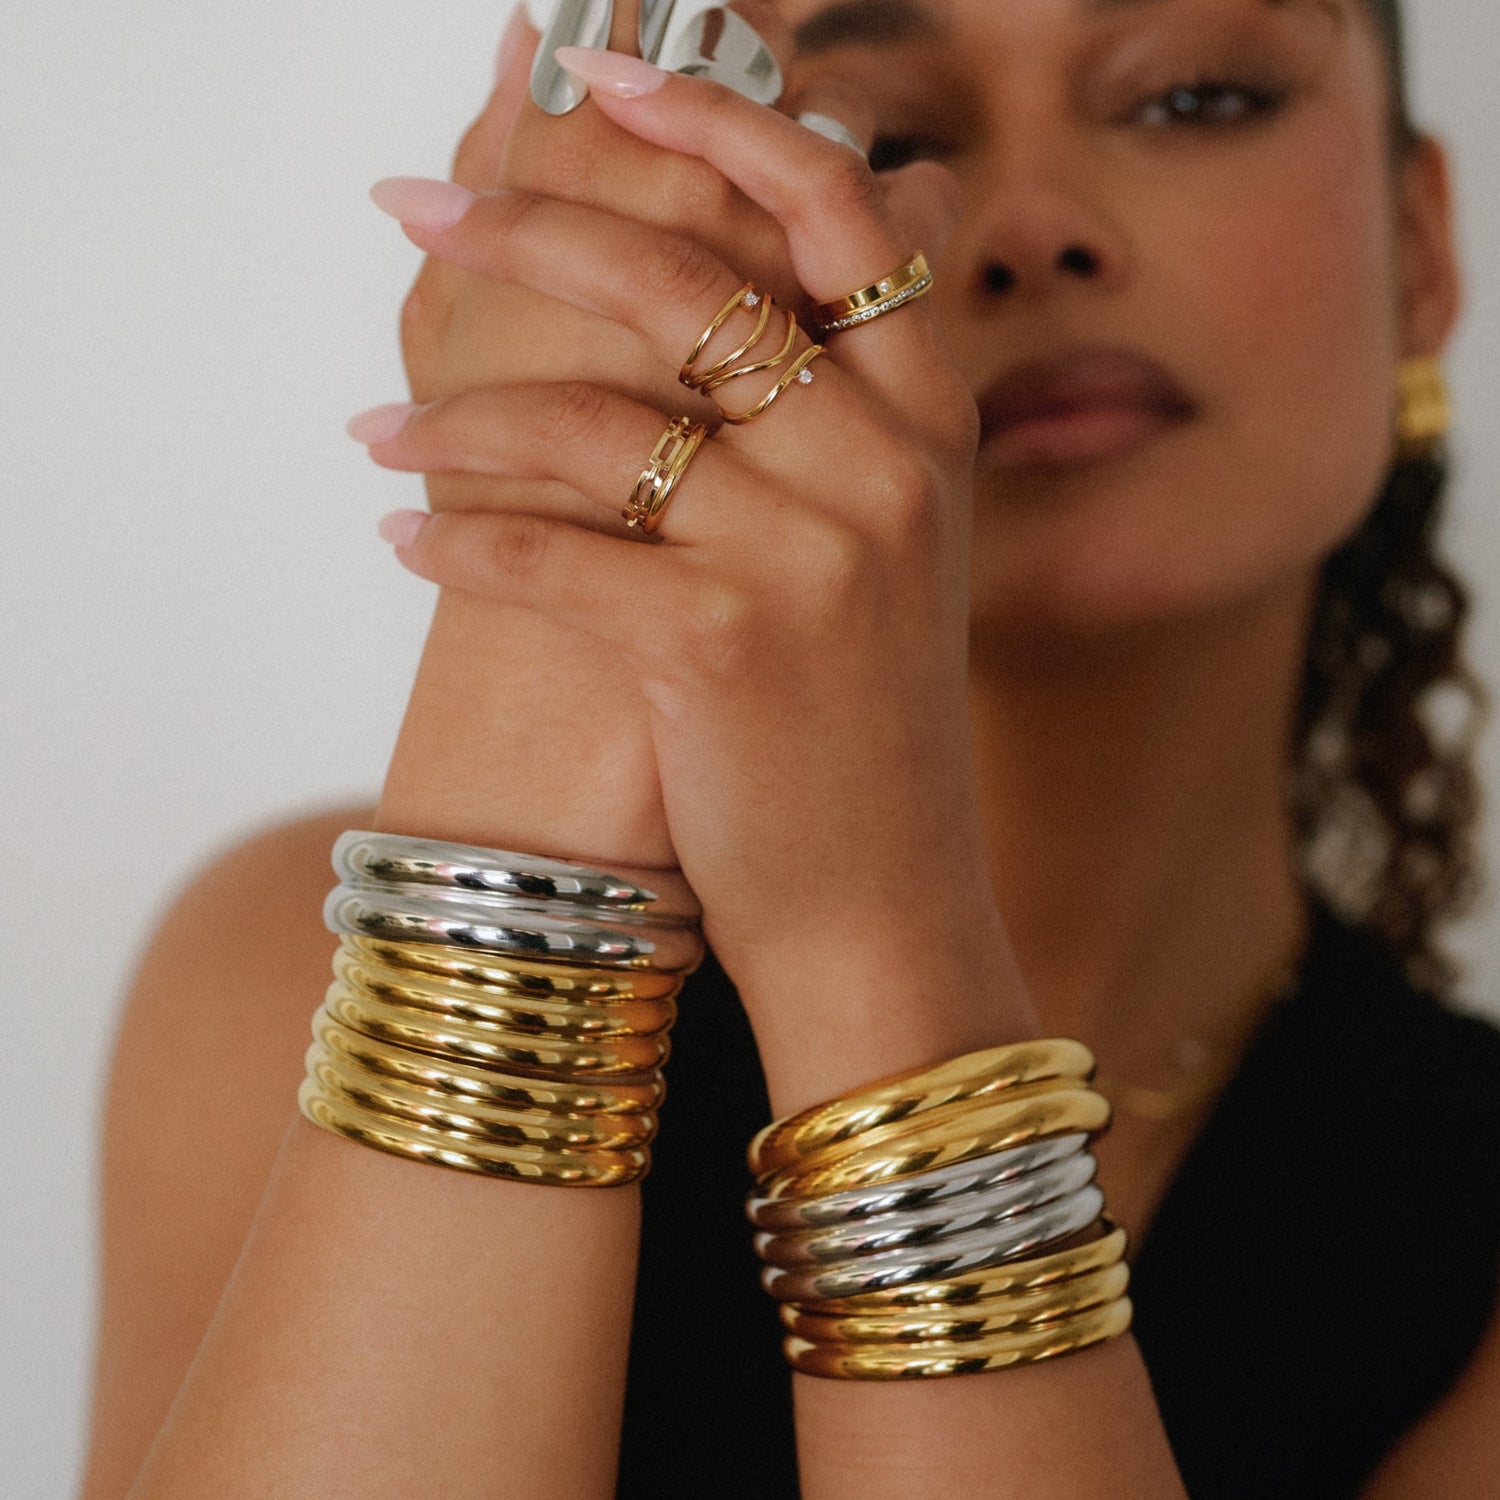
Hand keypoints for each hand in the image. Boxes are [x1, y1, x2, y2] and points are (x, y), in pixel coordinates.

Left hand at [376, 7, 810, 868]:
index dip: (722, 124)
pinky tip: (404, 537)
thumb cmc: (858, 726)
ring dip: (455, 414)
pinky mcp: (721, 647)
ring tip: (377, 432)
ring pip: (596, 419)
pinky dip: (458, 538)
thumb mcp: (885, 553)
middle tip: (416, 202)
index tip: (611, 77)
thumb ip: (831, 421)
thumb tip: (714, 300)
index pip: (838, 213)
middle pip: (689, 285)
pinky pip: (552, 550)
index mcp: (927, 425)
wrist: (885, 905)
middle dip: (531, 221)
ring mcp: (809, 555)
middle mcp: (882, 469)